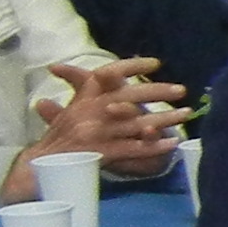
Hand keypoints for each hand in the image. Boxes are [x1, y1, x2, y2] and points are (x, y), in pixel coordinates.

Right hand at [1, 58, 187, 198]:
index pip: (108, 73)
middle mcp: (91, 111)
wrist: (41, 163)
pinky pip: (134, 149)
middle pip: (130, 96)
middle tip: (181, 90)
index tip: (156, 63)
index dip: (133, 65)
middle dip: (159, 92)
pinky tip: (172, 143)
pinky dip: (155, 146)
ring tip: (186, 114)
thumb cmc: (61, 135)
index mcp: (84, 97)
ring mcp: (97, 132)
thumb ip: (84, 88)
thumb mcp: (71, 107)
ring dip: (166, 119)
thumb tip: (100, 73)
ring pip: (138, 123)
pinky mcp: (102, 152)